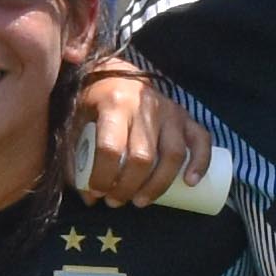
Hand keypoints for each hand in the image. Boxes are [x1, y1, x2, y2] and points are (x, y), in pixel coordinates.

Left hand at [65, 64, 199, 203]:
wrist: (113, 74)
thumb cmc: (92, 102)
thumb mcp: (75, 123)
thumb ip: (74, 157)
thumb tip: (88, 197)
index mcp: (115, 103)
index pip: (111, 148)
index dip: (103, 177)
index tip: (96, 191)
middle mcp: (145, 105)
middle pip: (142, 157)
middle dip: (128, 187)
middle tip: (114, 201)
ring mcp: (169, 110)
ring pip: (173, 154)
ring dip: (158, 185)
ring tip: (140, 202)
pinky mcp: (185, 115)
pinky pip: (201, 139)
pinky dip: (200, 162)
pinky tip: (190, 183)